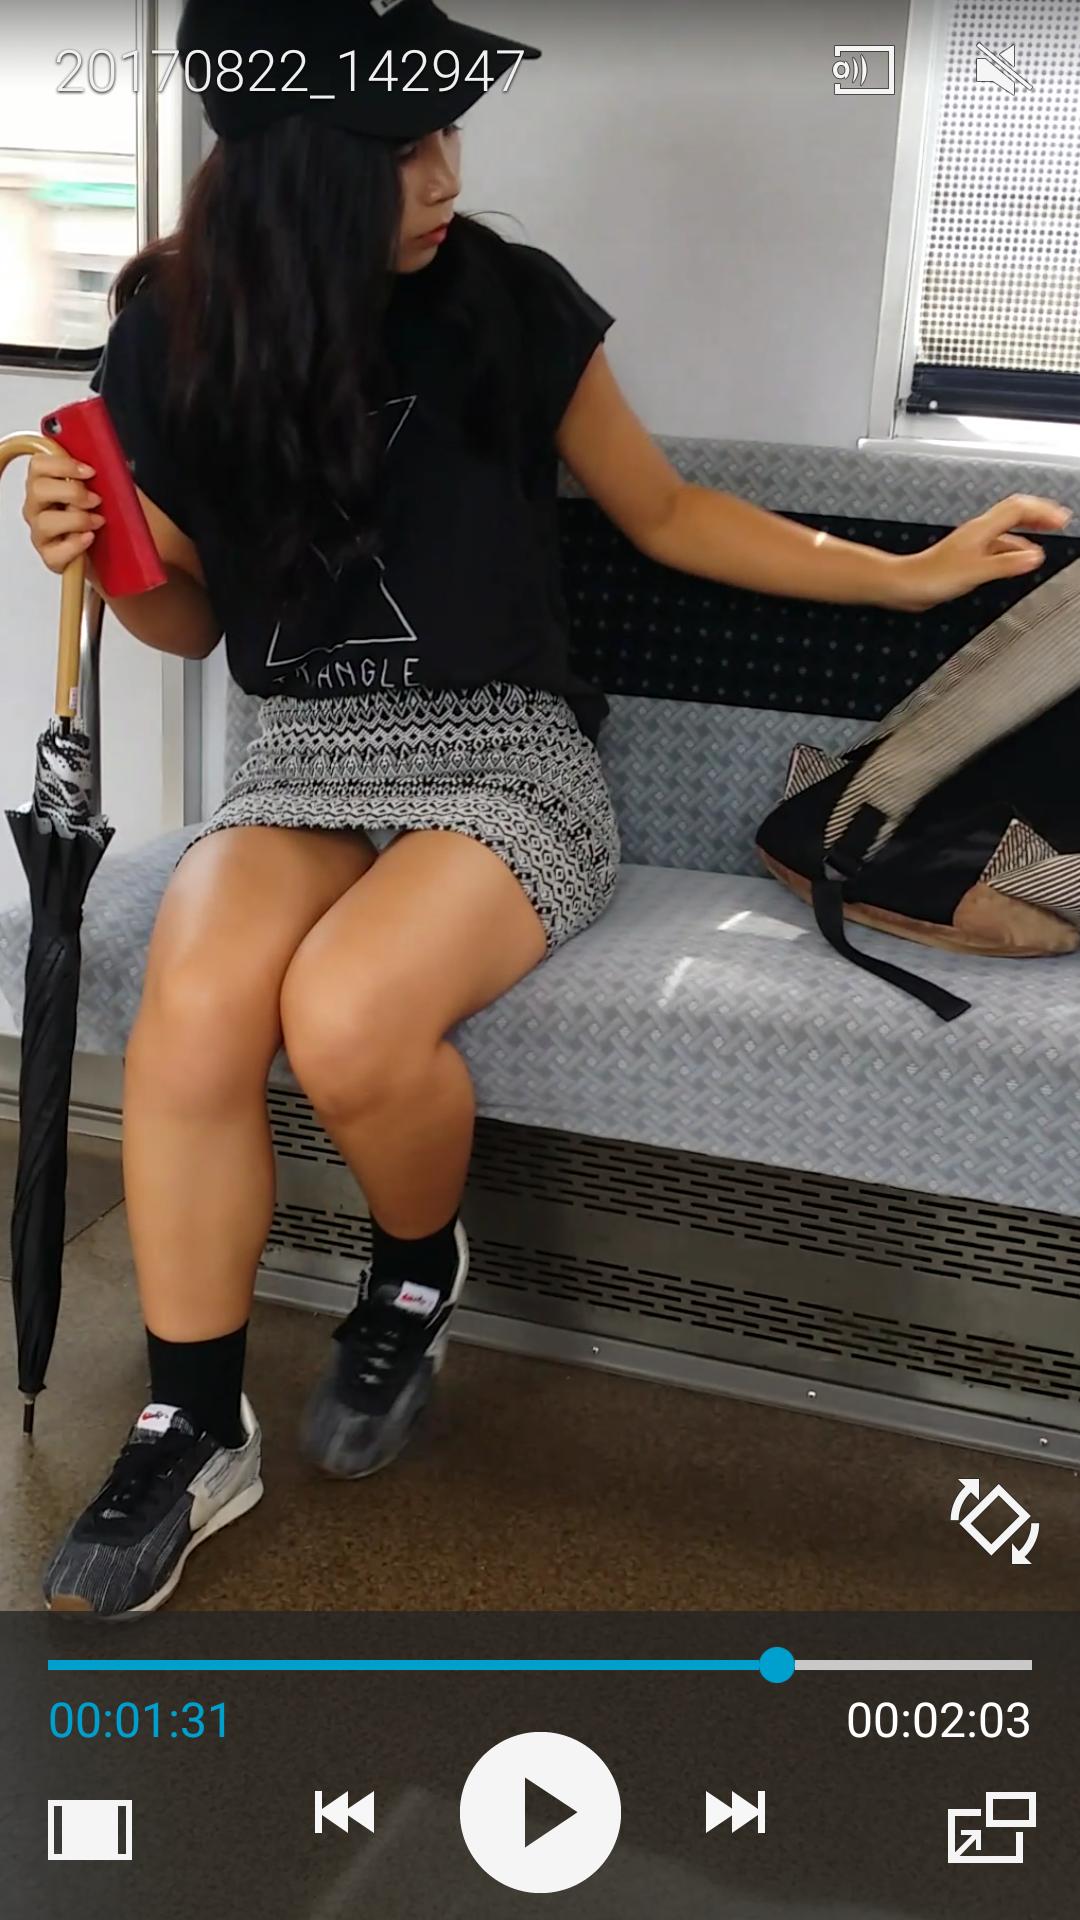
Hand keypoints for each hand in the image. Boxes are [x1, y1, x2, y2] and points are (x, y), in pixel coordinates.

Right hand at [22, 450, 104, 575]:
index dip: (62, 465)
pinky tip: (89, 538)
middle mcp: (38, 506)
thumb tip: (107, 462)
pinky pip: (55, 552)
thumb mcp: (108, 491)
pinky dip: (75, 545)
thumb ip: (101, 475)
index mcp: (48, 484)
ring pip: (45, 522)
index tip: (89, 471)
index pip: (39, 465)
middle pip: (37, 489)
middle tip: (95, 500)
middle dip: (72, 492)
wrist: (118, 551)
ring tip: (98, 522)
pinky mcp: (50, 556)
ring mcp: (42, 532)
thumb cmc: (109, 518)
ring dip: (77, 519)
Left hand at [888, 494, 1073, 612]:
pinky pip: (998, 545)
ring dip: (1028, 529)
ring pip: (1007, 528)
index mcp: (981, 530)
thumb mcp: (976, 572)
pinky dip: (1014, 547)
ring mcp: (972, 543)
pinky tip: (1016, 558)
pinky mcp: (967, 557)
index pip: (1019, 509)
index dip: (1042, 510)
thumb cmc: (930, 577)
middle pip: (1014, 513)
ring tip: (1045, 534)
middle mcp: (978, 532)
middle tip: (1058, 520)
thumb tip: (1035, 556)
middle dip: (1039, 513)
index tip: (1061, 518)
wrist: (905, 585)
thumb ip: (1006, 564)